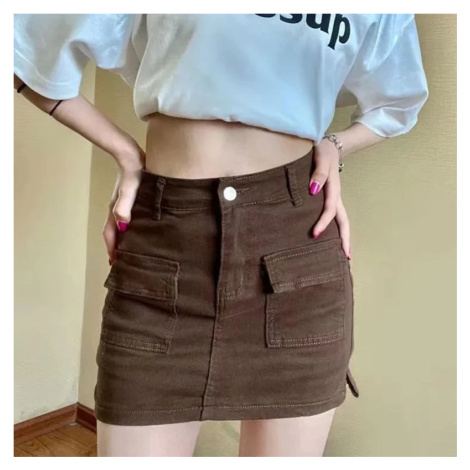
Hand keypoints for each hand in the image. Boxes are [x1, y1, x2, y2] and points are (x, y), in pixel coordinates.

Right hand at [102, 145, 145, 264]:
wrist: (131, 155)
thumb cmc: (133, 173)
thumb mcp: (130, 191)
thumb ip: (124, 207)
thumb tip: (122, 227)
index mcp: (114, 210)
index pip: (110, 235)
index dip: (112, 250)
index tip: (115, 263)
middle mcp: (115, 209)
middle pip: (112, 233)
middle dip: (115, 248)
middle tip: (121, 263)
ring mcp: (120, 204)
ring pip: (118, 227)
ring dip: (120, 240)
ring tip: (127, 251)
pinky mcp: (127, 200)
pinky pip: (124, 219)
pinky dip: (126, 229)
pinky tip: (134, 230)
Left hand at [308, 139, 350, 259]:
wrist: (330, 146)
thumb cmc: (322, 152)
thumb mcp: (320, 159)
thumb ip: (317, 174)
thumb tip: (313, 191)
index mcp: (333, 190)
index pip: (330, 210)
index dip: (323, 223)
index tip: (314, 235)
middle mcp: (336, 198)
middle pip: (344, 222)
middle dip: (345, 240)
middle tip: (346, 258)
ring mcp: (335, 199)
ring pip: (341, 221)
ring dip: (343, 237)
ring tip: (343, 255)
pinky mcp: (331, 199)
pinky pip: (335, 217)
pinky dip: (336, 229)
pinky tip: (332, 239)